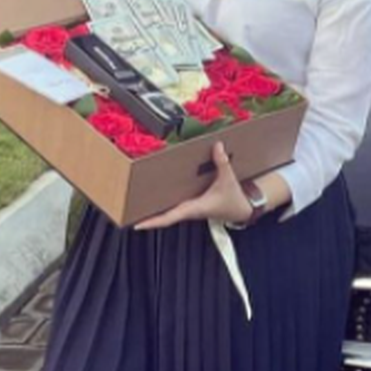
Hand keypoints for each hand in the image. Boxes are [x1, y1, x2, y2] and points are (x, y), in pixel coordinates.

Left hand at [133, 142, 252, 230]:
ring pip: (167, 211)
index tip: (137, 225)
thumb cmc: (234, 198)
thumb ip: (222, 162)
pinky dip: (164, 202)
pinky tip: (156, 194)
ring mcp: (189, 208)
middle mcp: (188, 210)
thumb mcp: (228, 178)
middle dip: (146, 216)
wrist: (242, 209)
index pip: (169, 218)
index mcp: (194, 208)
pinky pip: (174, 205)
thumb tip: (216, 145)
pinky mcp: (192, 204)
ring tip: (136, 203)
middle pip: (163, 216)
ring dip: (154, 209)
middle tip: (128, 212)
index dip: (153, 222)